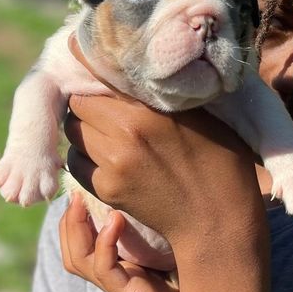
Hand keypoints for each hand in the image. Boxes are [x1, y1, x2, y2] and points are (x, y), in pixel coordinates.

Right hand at [59, 193, 179, 291]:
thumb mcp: (184, 258)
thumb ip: (172, 236)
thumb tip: (178, 197)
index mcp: (125, 271)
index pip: (86, 246)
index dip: (79, 220)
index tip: (86, 190)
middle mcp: (117, 280)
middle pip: (73, 253)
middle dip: (69, 222)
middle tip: (75, 194)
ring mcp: (121, 290)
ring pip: (79, 260)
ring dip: (77, 228)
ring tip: (82, 202)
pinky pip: (104, 269)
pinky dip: (105, 243)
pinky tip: (115, 221)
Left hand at [65, 34, 265, 261]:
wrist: (216, 220)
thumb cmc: (219, 162)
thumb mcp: (200, 116)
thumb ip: (163, 94)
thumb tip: (137, 71)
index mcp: (147, 111)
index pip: (96, 79)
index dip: (95, 76)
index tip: (100, 75)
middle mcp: (123, 134)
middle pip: (78, 104)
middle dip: (87, 103)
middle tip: (103, 106)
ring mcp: (111, 165)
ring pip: (73, 133)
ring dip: (84, 129)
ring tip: (104, 132)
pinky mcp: (105, 189)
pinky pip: (76, 163)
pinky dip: (84, 157)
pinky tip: (103, 157)